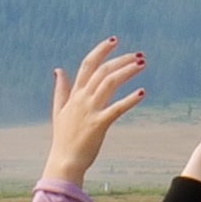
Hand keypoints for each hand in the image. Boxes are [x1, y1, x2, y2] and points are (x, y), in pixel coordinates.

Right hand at [41, 38, 149, 187]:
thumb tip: (58, 69)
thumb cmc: (64, 138)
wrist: (64, 161)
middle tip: (139, 55)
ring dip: (127, 71)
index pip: (87, 64)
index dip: (101, 50)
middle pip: (102, 70)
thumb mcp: (59, 110)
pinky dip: (130, 99)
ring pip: (109, 83)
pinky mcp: (99, 124)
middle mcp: (82, 99)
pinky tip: (142, 93)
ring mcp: (90, 110)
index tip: (114, 40)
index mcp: (75, 94)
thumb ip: (61, 90)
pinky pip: (117, 108)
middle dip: (121, 59)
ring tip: (141, 65)